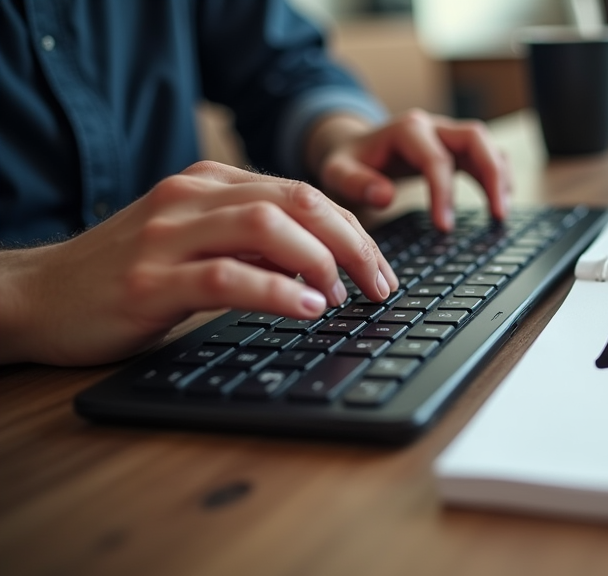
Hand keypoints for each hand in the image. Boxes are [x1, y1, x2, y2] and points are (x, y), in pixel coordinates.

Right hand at [0, 161, 397, 365]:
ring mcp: (168, 237)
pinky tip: (306, 307)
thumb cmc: (127, 273)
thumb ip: (253, 244)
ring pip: (268, 226)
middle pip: (297, 202)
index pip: (302, 193)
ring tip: (342, 298)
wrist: (38, 295)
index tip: (379, 269)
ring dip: (321, 262)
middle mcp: (191, 198)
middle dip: (353, 243)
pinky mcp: (149, 281)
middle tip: (380, 286)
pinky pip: (228, 276)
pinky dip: (277, 290)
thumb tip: (325, 263)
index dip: (353, 230)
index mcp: (208, 184)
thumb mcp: (197, 244)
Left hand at [307, 109, 511, 231]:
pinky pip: (485, 154)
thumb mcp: (337, 172)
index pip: (436, 159)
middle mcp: (432, 126)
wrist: (351, 146)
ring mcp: (447, 134)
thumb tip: (385, 196)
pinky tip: (500, 203)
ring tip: (502, 213)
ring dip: (500, 175)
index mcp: (406, 131)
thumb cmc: (347, 162)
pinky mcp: (455, 147)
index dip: (444, 193)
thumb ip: (356, 183)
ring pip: (486, 143)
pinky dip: (498, 175)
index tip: (444, 227)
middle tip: (498, 214)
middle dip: (491, 175)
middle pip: (475, 138)